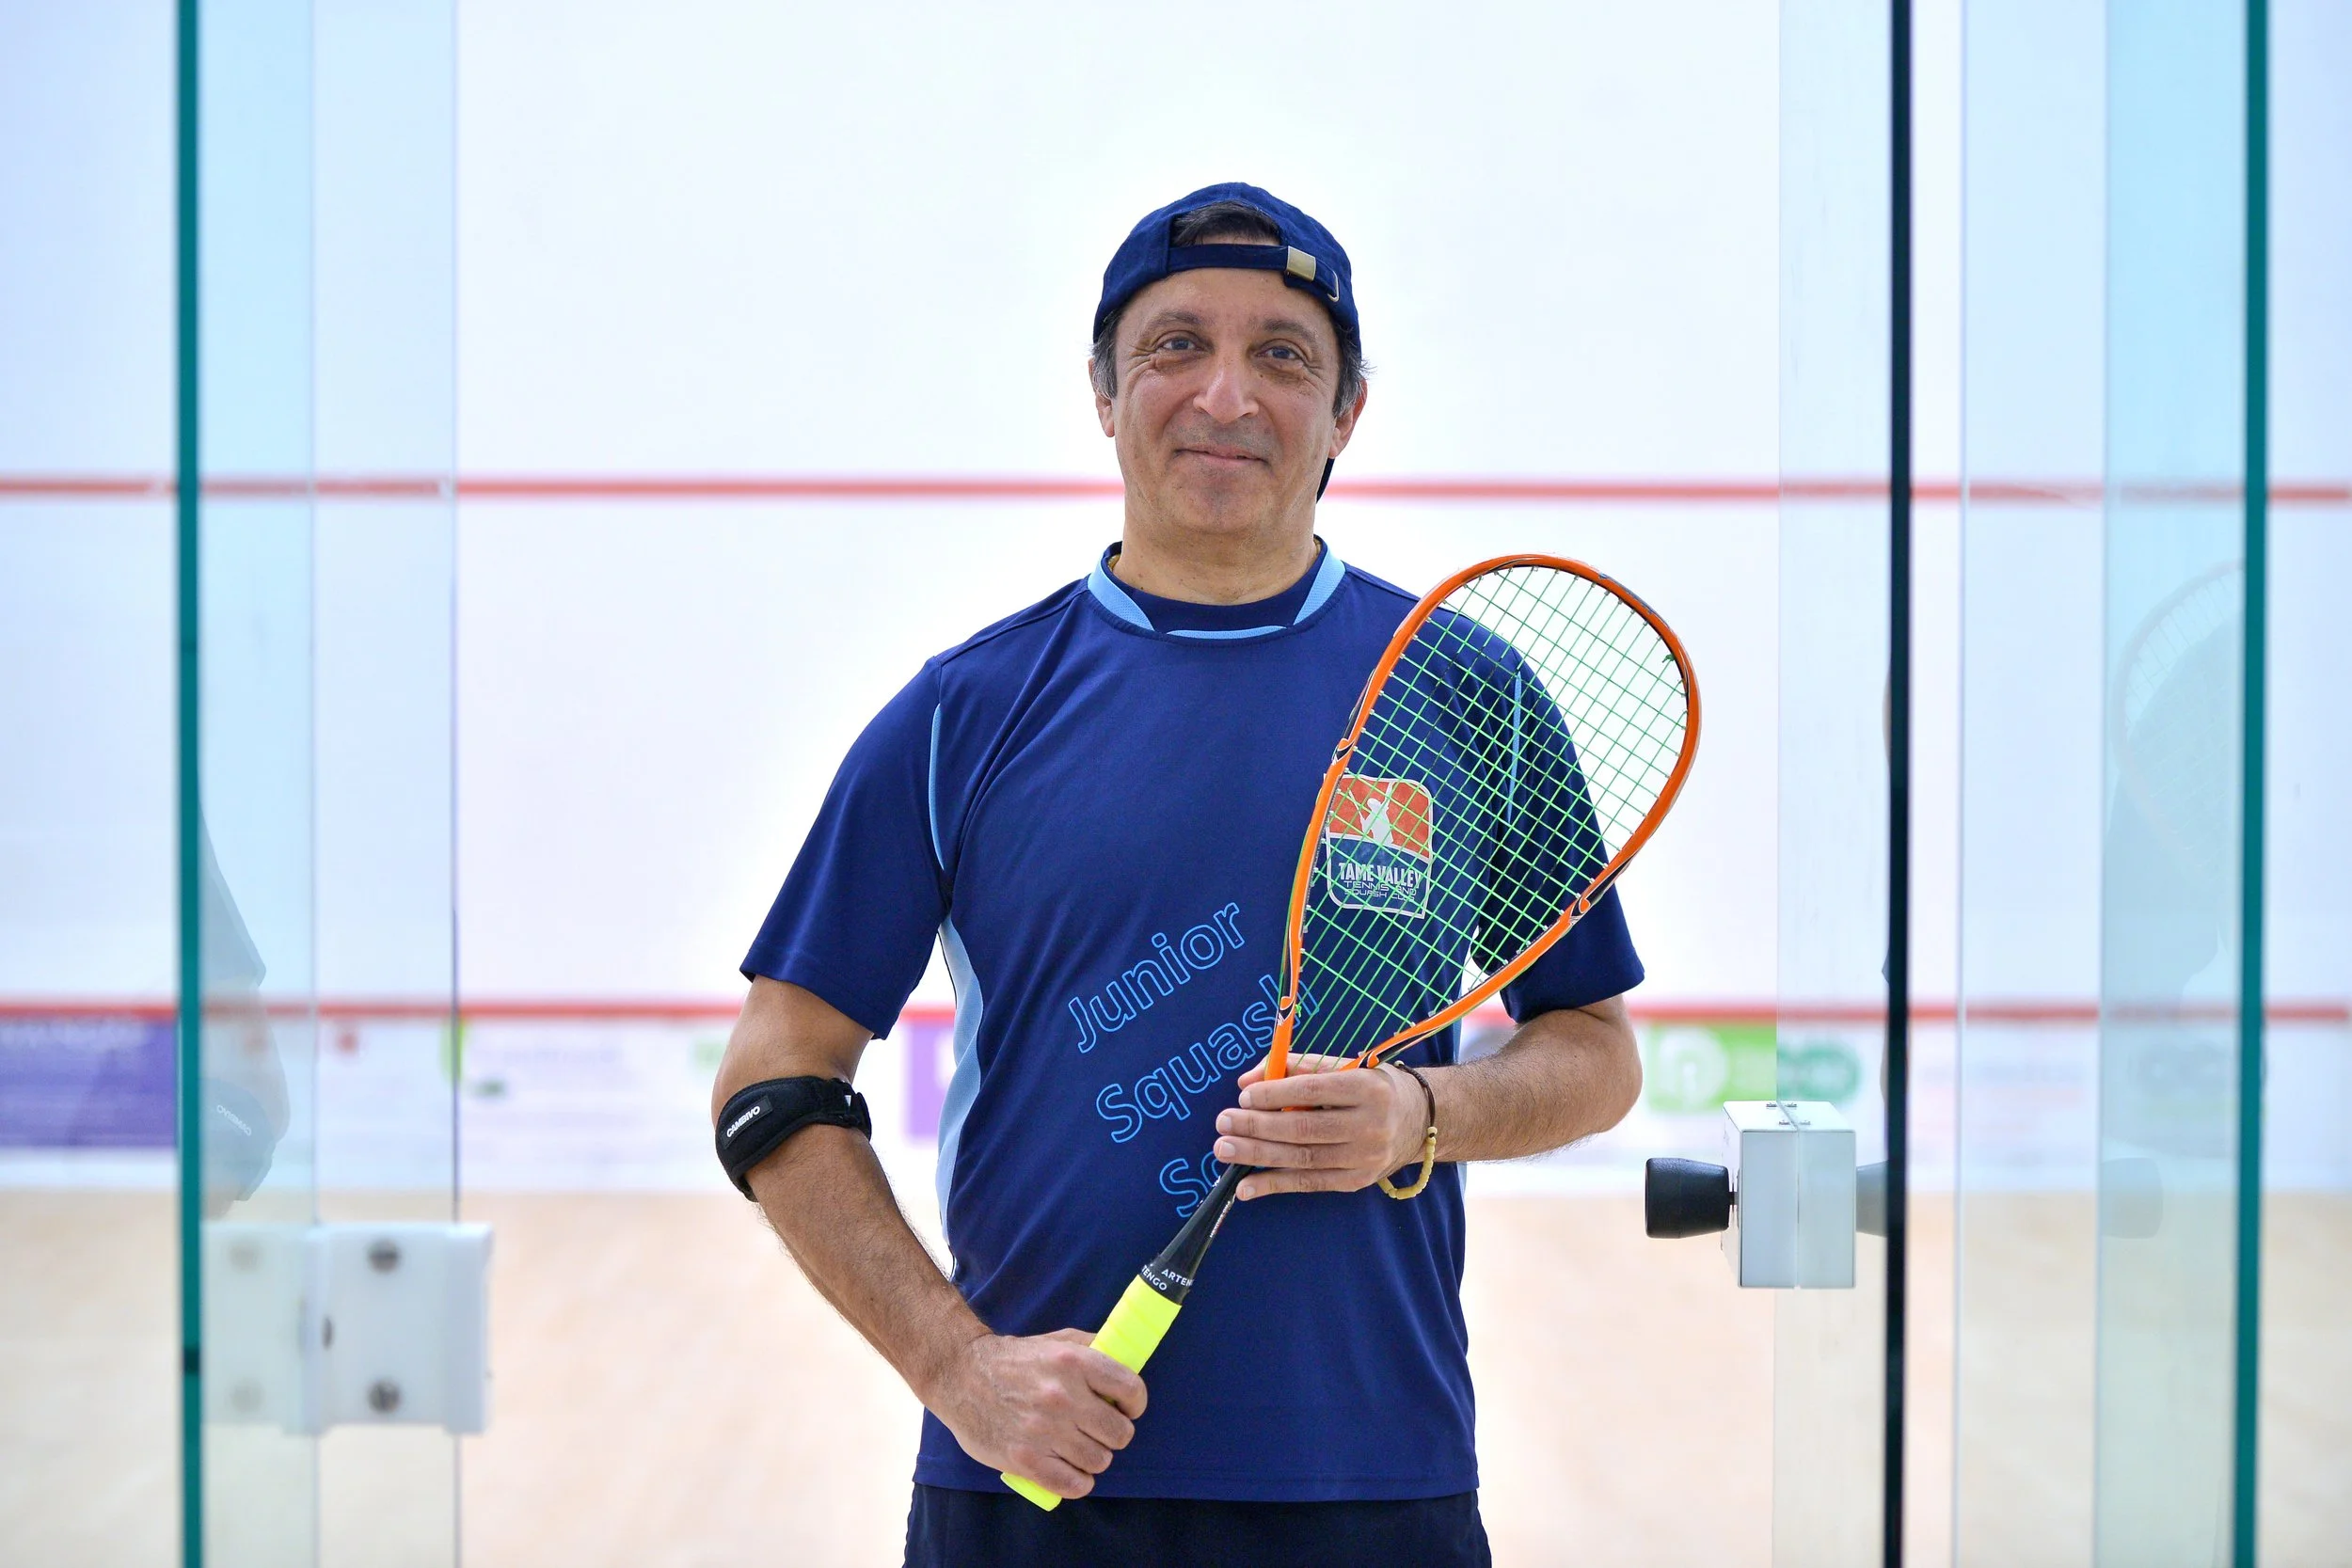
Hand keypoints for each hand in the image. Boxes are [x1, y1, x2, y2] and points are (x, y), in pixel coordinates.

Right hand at [926, 1329, 1146, 1499]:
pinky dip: (1078, 1482)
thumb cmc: (1014, 1359)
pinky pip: (1072, 1484)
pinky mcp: (1024, 1459)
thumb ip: (1093, 1349)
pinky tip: (1071, 1471)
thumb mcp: (1057, 1341)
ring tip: (1080, 1449)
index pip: (1131, 1389)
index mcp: (1074, 1362)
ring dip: (1094, 1458)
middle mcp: (1062, 1396)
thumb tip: (1128, 1362)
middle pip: (1119, 1434)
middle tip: (1099, 1431)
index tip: (1126, 1409)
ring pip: (1098, 1461)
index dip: (1134, 1404)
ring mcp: (1043, 1430)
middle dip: (1114, 1434)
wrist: (960, 1374)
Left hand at [1215, 1055, 1425, 1200]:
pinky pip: (1309, 1183)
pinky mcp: (1357, 1181)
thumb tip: (1247, 1082)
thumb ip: (1297, 1066)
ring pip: (1302, 1158)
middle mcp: (1370, 1124)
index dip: (1275, 1094)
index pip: (1312, 1090)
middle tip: (1223, 1123)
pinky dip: (1274, 1185)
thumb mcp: (1344, 1065)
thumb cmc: (1372, 1085)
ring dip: (1258, 1156)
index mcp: (1366, 1087)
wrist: (1419, 1120)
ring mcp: (1364, 1157)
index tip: (1244, 1096)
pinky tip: (1245, 1187)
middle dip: (1258, 1126)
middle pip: (1304, 1128)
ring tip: (1225, 1150)